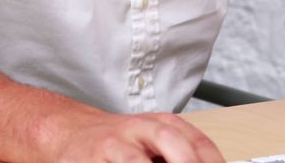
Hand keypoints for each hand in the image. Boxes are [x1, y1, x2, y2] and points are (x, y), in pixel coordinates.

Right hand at [50, 111, 224, 162]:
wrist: (71, 133)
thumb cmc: (120, 142)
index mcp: (164, 125)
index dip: (212, 161)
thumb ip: (179, 155)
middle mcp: (140, 129)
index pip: (198, 142)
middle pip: (169, 140)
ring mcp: (115, 144)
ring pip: (134, 160)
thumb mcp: (155, 143)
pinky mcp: (92, 158)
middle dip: (186, 162)